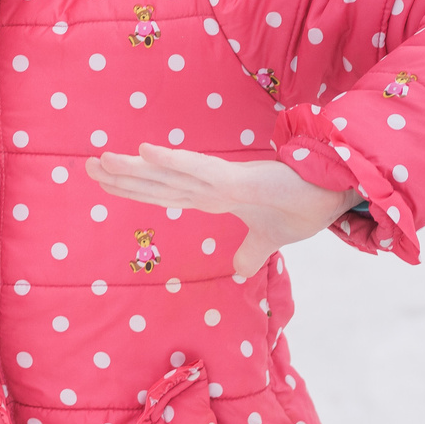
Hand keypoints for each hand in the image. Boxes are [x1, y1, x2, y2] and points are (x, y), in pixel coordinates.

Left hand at [86, 146, 358, 278]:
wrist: (337, 194)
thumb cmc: (305, 206)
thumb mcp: (270, 239)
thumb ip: (250, 252)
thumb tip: (238, 271)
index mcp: (216, 196)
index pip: (165, 193)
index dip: (135, 187)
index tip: (104, 180)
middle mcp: (211, 185)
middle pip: (158, 182)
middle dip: (122, 176)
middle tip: (87, 166)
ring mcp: (222, 181)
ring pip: (169, 174)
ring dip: (135, 168)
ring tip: (102, 160)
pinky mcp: (238, 179)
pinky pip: (198, 170)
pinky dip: (171, 161)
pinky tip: (145, 152)